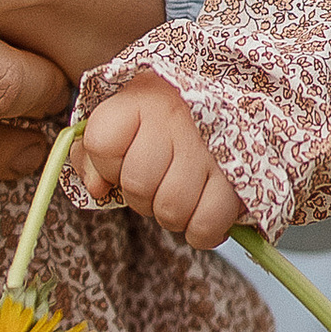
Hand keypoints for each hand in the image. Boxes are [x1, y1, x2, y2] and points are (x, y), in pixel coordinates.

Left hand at [75, 73, 243, 245]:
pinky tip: (202, 212)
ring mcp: (209, 149)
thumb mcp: (122, 123)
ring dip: (171, 214)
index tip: (124, 156)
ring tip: (180, 194)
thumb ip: (91, 155)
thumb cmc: (163, 120)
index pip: (102, 144)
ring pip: (171, 209)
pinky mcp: (239, 179)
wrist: (227, 102)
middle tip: (158, 181)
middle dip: (141, 195)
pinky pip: (207, 225)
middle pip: (138, 184)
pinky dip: (201, 231)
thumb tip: (98, 189)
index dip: (107, 164)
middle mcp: (176, 118)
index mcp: (140, 100)